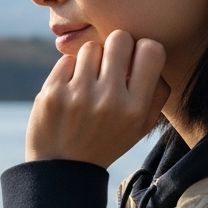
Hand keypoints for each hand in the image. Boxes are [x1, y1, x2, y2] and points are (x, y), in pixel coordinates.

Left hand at [25, 30, 168, 166]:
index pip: (151, 50)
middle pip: (120, 38)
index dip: (143, 49)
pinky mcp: (52, 93)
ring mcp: (78, 95)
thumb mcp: (140, 128)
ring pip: (91, 47)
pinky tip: (71, 90)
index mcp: (135, 108)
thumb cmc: (106, 141)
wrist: (62, 169)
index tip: (134, 60)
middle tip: (110, 64)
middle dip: (116, 47)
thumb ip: (156, 93)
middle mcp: (109, 100)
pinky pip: (67, 60)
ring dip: (92, 60)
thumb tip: (153, 54)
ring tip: (89, 81)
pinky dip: (70, 71)